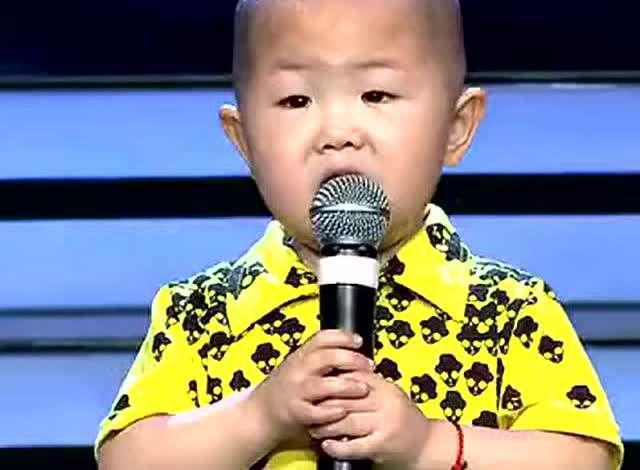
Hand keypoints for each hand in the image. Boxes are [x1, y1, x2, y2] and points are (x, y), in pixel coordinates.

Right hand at [251, 330, 375, 443]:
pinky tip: (343, 410)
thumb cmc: (285, 388)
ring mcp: (296, 391)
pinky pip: (317, 412)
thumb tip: (350, 350)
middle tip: (368, 365)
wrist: (260, 413)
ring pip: (323, 385)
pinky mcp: (296, 413)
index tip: (359, 341)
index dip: (343, 337)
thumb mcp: (298, 365)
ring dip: (346, 386)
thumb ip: (319, 358)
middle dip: (351, 360)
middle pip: (327, 357)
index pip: (322, 338)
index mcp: (300, 355)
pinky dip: (332, 411)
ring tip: (363, 388)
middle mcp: (297, 370)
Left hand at [309, 370, 430, 468]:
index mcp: (385, 387)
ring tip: (313, 427)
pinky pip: (353, 446)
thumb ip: (367, 384)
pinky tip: (327, 444)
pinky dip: (337, 446)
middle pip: (346, 399)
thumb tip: (337, 373)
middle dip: (323, 404)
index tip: (316, 383)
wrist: (426, 443)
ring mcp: (383, 425)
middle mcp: (385, 404)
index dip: (332, 380)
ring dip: (325, 426)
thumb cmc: (403, 416)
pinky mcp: (381, 445)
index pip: (353, 377)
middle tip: (308, 407)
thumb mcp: (388, 393)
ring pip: (346, 422)